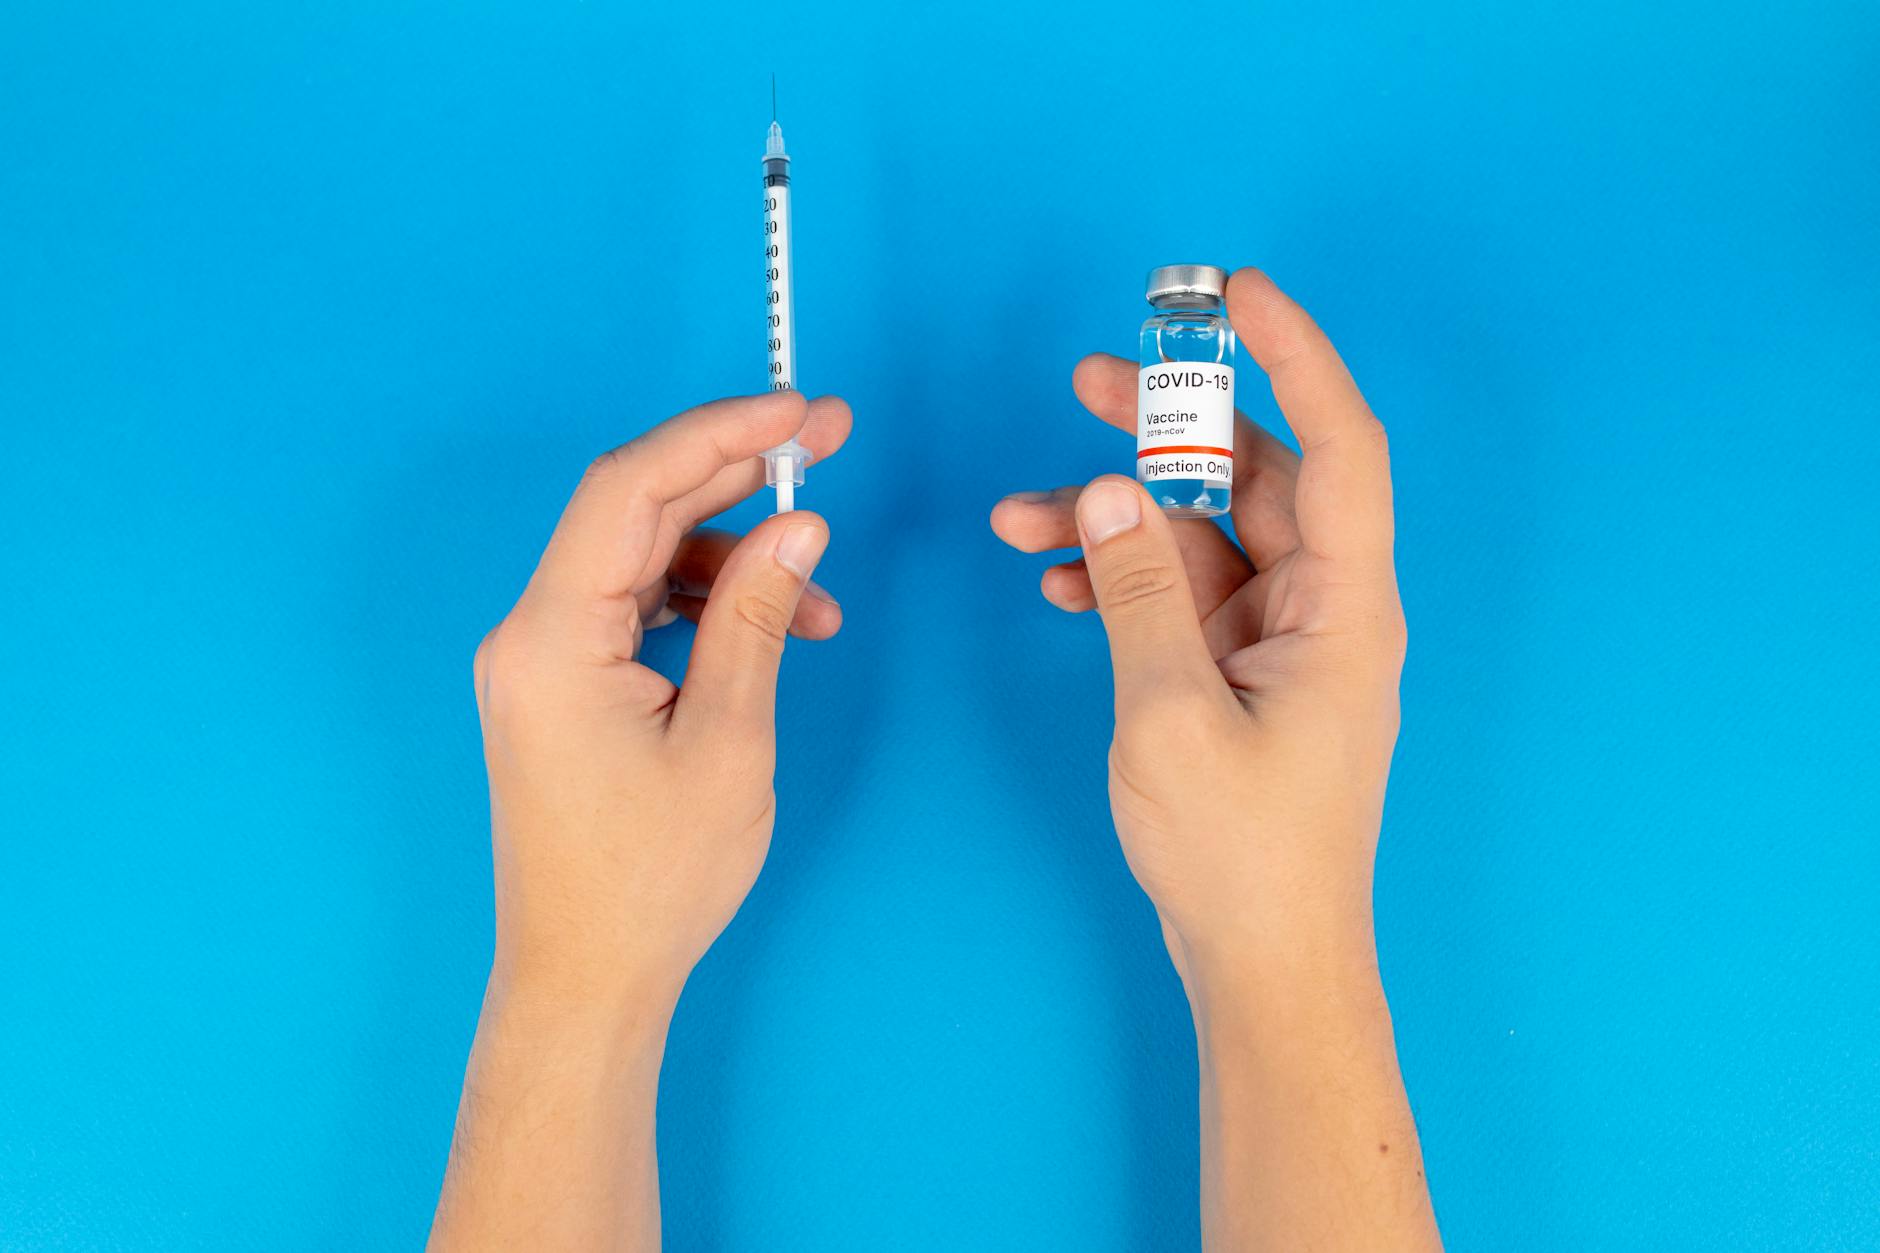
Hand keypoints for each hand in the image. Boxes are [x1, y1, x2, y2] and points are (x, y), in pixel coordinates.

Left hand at [476, 389, 851, 1007]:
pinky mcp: (567, 683)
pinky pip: (640, 605)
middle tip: (825, 436)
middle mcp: (532, 633)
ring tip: (818, 588)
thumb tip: (797, 526)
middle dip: (734, 467)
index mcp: (551, 638)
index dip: (718, 432)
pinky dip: (709, 601)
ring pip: (644, 554)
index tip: (799, 411)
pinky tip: (775, 625)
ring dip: (734, 550)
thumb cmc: (648, 880)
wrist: (588, 975)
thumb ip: (759, 618)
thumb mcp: (728, 740)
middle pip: (635, 508)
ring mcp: (545, 657)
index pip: (630, 489)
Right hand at [990, 268, 1403, 985]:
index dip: (1296, 357)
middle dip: (1169, 428)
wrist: (1263, 958)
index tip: (1238, 296)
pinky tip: (1058, 582)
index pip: (1341, 445)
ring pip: (1202, 533)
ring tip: (1026, 510)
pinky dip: (1122, 577)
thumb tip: (1106, 495)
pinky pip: (1181, 591)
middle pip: (1257, 475)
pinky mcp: (1240, 670)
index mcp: (1345, 608)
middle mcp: (1323, 608)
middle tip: (1091, 381)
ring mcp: (1280, 638)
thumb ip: (1136, 593)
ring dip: (1119, 514)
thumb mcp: (1169, 714)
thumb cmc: (1243, 857)